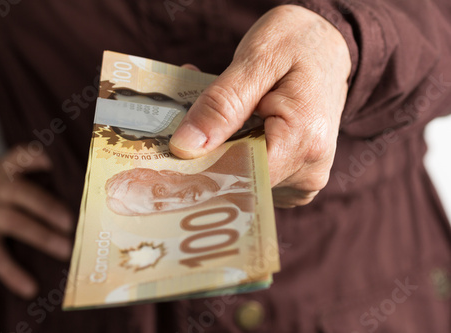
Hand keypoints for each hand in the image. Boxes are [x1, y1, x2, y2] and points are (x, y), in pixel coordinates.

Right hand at [0, 147, 72, 297]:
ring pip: (14, 221)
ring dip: (43, 237)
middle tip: (74, 224)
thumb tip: (80, 194)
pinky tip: (29, 287)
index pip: (23, 155)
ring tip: (66, 250)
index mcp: (5, 168)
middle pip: (23, 193)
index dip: (40, 157)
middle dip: (50, 207)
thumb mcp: (5, 177)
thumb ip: (34, 177)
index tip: (58, 163)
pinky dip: (13, 273)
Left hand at [171, 5, 350, 206]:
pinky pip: (256, 174)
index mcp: (303, 140)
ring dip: (220, 150)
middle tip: (188, 117)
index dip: (201, 164)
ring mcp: (305, 179)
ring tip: (217, 115)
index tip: (172, 147)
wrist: (330, 47)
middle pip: (239, 180)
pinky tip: (234, 126)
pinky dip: (237, 152)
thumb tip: (185, 147)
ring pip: (244, 178)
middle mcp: (309, 170)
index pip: (238, 173)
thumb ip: (222, 104)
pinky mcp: (296, 178)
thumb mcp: (257, 58)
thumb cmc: (299, 43)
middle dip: (207, 152)